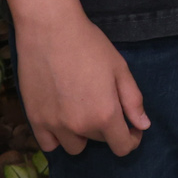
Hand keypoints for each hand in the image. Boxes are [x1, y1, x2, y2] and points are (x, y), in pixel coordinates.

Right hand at [14, 8, 149, 155]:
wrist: (50, 30)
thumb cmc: (90, 45)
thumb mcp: (120, 69)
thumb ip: (133, 101)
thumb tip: (143, 125)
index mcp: (105, 115)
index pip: (122, 147)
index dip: (131, 139)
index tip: (132, 128)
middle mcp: (79, 126)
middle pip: (99, 142)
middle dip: (107, 128)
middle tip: (103, 102)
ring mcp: (54, 126)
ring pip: (75, 146)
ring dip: (82, 134)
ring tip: (81, 110)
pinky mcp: (34, 120)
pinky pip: (49, 144)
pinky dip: (58, 137)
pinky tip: (62, 118)